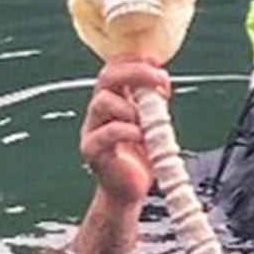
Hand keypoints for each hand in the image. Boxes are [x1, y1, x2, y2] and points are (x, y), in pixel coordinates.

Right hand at [79, 59, 170, 205]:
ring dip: (131, 107)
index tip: (159, 69)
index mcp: (112, 100)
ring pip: (102, 102)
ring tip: (147, 122)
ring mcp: (92, 129)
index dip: (136, 62)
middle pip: (107, 77)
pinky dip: (128, 130)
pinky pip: (106, 133)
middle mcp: (99, 111)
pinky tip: (141, 137)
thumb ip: (151, 101)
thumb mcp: (150, 122)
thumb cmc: (139, 157)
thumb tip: (160, 76)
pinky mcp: (93, 150)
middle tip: (160, 81)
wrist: (128, 191)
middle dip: (136, 73)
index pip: (115, 67)